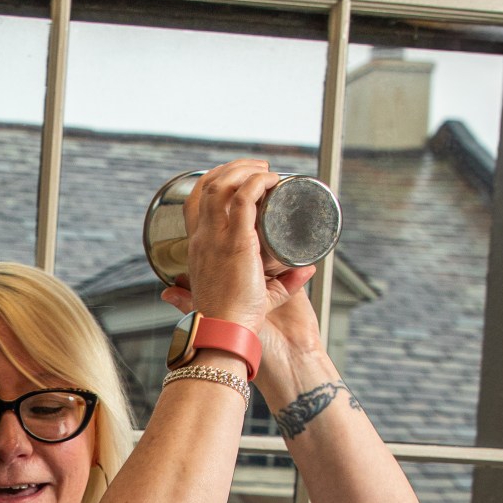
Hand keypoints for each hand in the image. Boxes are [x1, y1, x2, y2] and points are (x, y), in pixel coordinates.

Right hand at [162, 158, 323, 371]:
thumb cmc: (235, 319)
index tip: (241, 177)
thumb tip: (307, 270)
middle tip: (259, 168)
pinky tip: (273, 180)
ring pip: (221, 184)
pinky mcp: (236, 243)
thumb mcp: (255, 294)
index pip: (195, 200)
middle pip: (207, 184)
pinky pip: (244, 198)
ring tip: (266, 169)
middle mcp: (202, 238)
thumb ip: (281, 283)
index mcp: (197, 248)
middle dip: (233, 167)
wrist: (225, 334)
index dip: (216, 180)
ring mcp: (215, 239)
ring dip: (245, 168)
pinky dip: (258, 182)